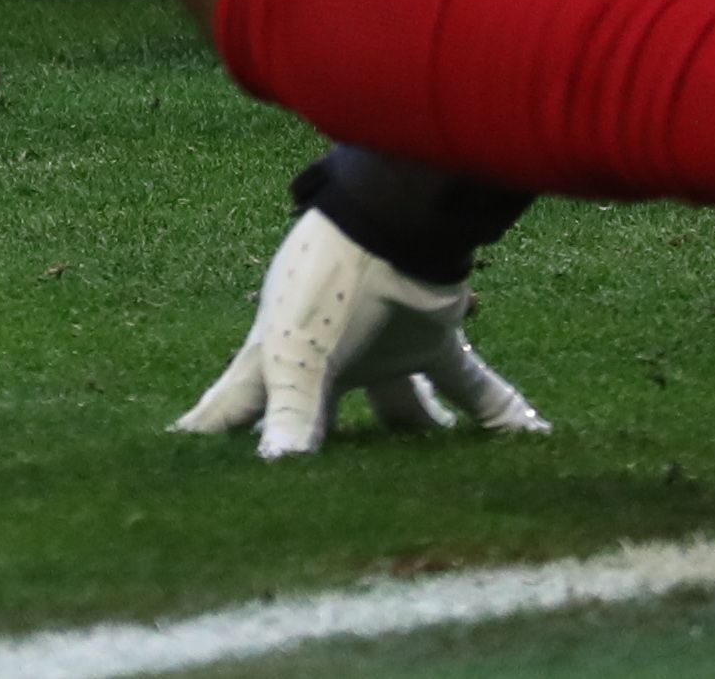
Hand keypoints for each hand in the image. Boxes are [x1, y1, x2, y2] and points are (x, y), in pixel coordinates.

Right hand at [172, 206, 546, 457]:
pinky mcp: (434, 337)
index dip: (209, 428)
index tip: (179, 449)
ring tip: (442, 468)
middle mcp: (329, 355)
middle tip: (329, 496)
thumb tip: (274, 474)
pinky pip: (476, 388)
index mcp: (278, 357)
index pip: (232, 404)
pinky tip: (535, 440)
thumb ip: (291, 420)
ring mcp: (381, 346)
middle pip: (321, 413)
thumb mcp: (295, 358)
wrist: (386, 217)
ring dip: (423, 433)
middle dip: (325, 449)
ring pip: (403, 404)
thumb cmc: (322, 282)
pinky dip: (504, 415)